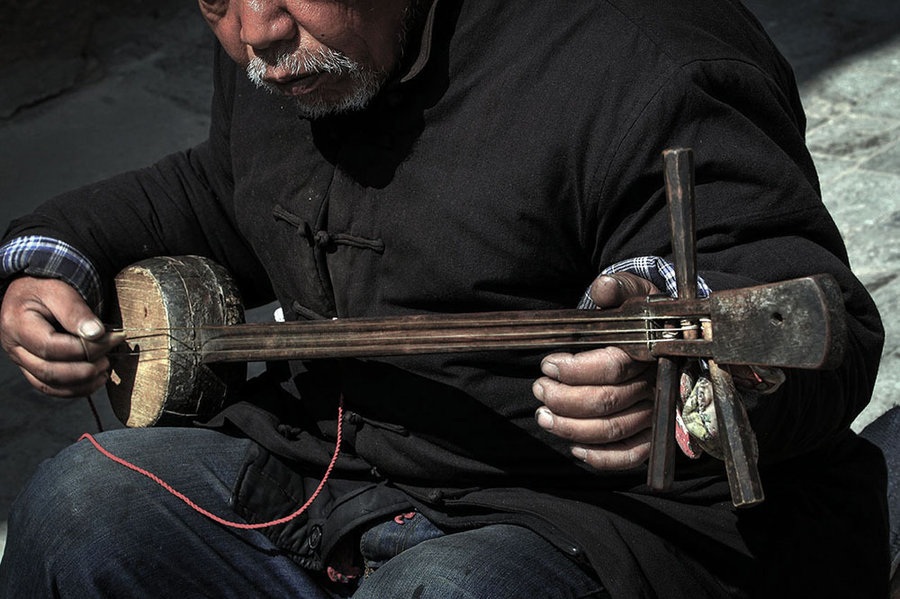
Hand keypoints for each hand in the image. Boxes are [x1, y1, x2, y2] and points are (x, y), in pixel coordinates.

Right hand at [0, 276, 122, 396]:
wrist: (32, 290)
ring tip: (105, 369)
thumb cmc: (45, 288)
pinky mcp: (32, 368)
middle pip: (49, 371)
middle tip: (109, 359)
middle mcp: (15, 348)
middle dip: (85, 369)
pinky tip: (96, 380)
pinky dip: (75, 389)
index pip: (51, 347)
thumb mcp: (60, 291)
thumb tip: (96, 334)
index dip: (86, 348)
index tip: (114, 338)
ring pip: (49, 385)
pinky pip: (51, 388)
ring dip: (82, 383)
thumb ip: (76, 312)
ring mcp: (22, 361)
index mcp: (18, 325)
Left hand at [533, 272, 659, 469]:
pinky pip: (631, 455)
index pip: (611, 367)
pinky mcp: (654, 433)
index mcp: (649, 350)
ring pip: (612, 431)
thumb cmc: (641, 314)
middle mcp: (656, 384)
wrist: (668, 335)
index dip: (574, 369)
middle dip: (563, 399)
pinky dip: (602, 458)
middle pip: (606, 402)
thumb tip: (603, 288)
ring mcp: (656, 412)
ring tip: (544, 416)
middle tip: (539, 389)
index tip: (547, 364)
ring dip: (571, 428)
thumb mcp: (632, 292)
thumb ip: (617, 288)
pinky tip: (575, 447)